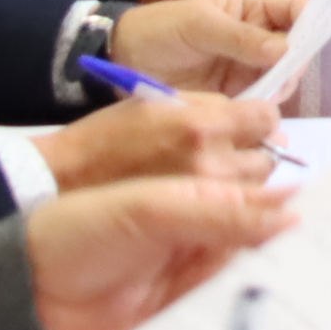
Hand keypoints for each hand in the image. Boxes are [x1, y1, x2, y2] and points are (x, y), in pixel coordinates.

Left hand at [22, 176, 294, 329]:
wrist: (20, 296)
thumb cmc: (77, 233)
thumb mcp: (150, 210)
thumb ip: (219, 212)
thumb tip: (294, 215)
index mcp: (198, 201)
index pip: (264, 204)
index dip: (305, 214)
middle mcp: (204, 244)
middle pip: (269, 253)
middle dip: (309, 262)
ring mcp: (195, 290)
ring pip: (255, 294)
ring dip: (289, 301)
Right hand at [33, 91, 282, 196]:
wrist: (64, 183)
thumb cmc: (105, 138)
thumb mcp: (156, 103)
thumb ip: (209, 108)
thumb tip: (256, 117)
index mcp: (199, 124)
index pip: (265, 119)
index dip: (262, 120)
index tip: (256, 124)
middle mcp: (208, 163)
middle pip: (266, 160)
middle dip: (259, 154)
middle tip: (240, 155)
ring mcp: (202, 200)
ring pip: (253, 192)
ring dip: (247, 183)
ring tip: (220, 182)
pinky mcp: (191, 225)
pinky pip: (232, 219)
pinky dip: (231, 211)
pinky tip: (210, 206)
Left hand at [114, 0, 303, 89]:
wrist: (124, 62)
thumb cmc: (159, 29)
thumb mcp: (198, 25)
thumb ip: (239, 36)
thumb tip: (286, 49)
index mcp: (250, 7)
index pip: (295, 7)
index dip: (312, 18)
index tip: (313, 38)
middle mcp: (257, 36)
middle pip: (298, 46)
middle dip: (298, 60)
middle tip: (283, 74)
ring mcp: (249, 66)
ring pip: (285, 76)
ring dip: (283, 85)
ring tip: (264, 92)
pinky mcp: (238, 94)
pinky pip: (263, 100)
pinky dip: (266, 105)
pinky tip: (255, 108)